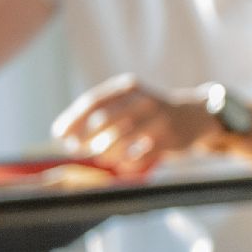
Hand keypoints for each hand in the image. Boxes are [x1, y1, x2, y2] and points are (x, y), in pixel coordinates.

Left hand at [53, 76, 217, 172]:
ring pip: (120, 141)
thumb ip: (101, 114)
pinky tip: (124, 163)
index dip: (72, 120)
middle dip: (86, 138)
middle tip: (78, 149)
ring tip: (104, 156)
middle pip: (104, 121)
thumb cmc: (149, 113)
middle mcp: (143, 101)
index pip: (93, 102)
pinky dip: (126, 164)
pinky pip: (138, 157)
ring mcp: (158, 120)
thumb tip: (65, 136)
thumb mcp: (129, 102)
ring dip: (105, 153)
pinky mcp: (170, 140)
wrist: (193, 117)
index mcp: (128, 88)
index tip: (59, 135)